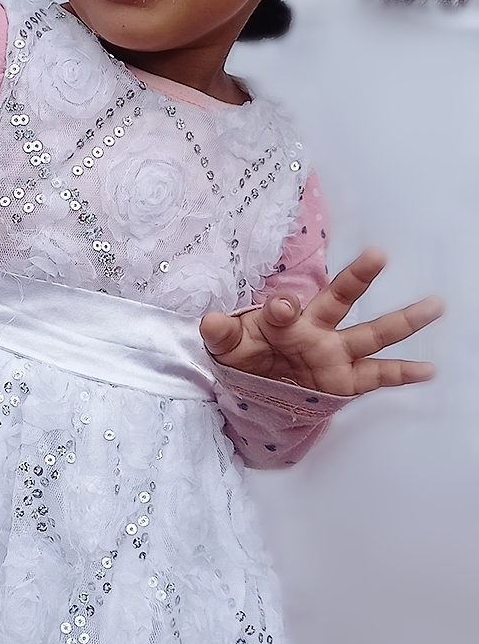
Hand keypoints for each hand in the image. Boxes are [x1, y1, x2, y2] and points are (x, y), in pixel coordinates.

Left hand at [200, 248, 442, 396]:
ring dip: (403, 320)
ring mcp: (335, 354)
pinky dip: (403, 374)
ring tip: (435, 304)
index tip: (281, 307)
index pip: (285, 310)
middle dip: (358, 278)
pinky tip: (429, 369)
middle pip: (340, 299)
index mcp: (284, 320)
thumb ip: (222, 335)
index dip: (282, 309)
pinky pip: (379, 376)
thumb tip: (209, 320)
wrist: (258, 389)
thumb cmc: (246, 356)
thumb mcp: (229, 349)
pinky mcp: (346, 381)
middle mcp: (316, 331)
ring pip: (374, 333)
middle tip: (378, 253)